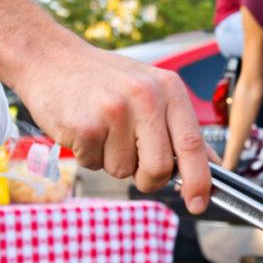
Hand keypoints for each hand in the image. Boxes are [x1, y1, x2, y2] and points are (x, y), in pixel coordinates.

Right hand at [14, 46, 211, 213]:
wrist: (52, 60)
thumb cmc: (106, 82)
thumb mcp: (152, 92)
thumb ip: (179, 128)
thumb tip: (210, 165)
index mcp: (169, 89)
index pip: (193, 144)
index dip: (199, 180)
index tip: (199, 203)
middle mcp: (146, 97)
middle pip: (160, 168)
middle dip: (147, 178)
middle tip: (132, 162)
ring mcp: (115, 110)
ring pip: (124, 170)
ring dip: (111, 160)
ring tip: (102, 129)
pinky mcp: (85, 125)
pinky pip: (94, 164)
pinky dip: (88, 155)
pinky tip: (84, 128)